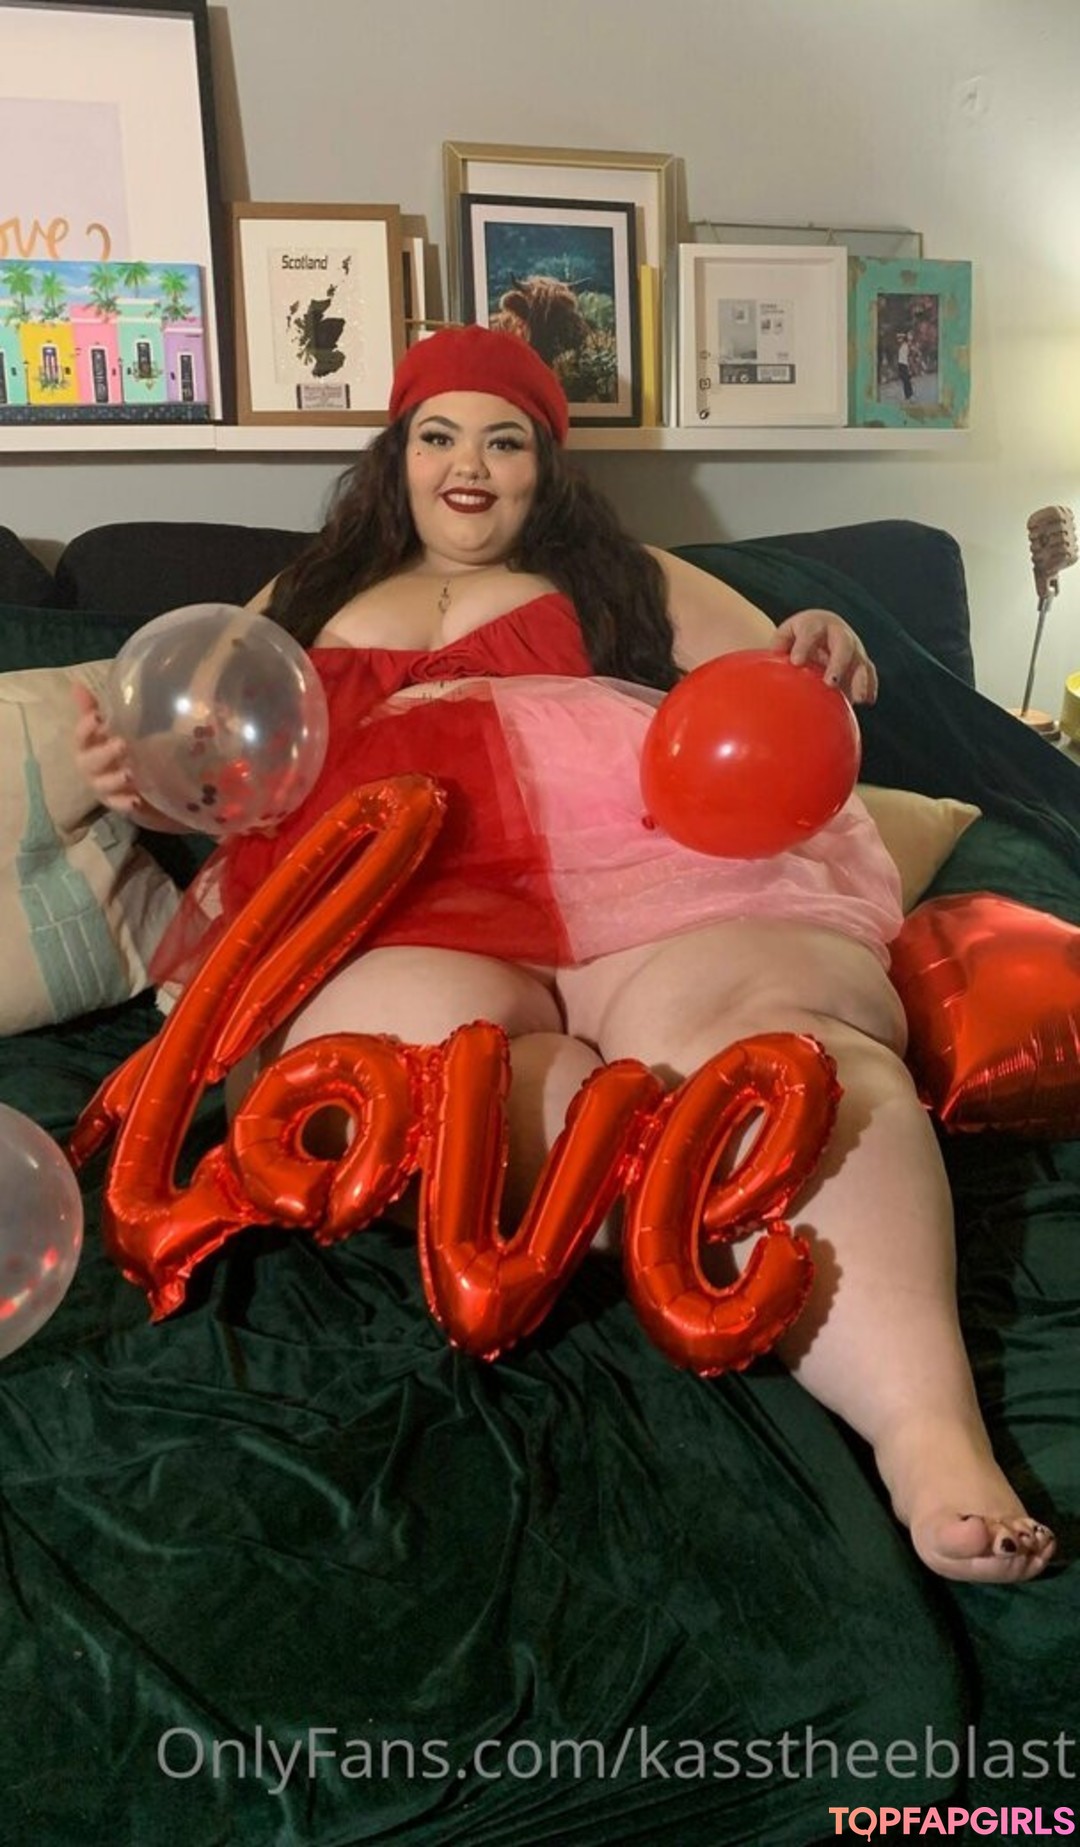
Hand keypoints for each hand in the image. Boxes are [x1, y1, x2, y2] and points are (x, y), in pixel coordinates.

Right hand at [72, 683, 180, 829]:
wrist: (119, 782)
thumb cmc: (108, 750)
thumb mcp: (103, 729)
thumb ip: (91, 708)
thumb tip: (76, 684)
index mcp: (86, 746)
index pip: (81, 735)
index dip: (87, 726)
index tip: (99, 716)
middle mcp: (89, 766)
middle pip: (90, 761)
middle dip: (104, 753)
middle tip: (122, 744)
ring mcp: (101, 786)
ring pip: (102, 785)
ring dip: (114, 779)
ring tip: (129, 773)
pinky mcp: (114, 802)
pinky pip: (117, 805)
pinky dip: (124, 804)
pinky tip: (135, 800)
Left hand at [772, 609, 877, 704]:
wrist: (819, 628)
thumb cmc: (794, 638)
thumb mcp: (784, 638)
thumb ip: (776, 648)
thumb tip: (764, 664)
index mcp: (814, 624)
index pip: (810, 632)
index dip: (804, 646)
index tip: (796, 662)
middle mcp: (838, 633)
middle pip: (843, 645)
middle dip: (838, 663)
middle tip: (830, 683)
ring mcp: (852, 647)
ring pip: (860, 661)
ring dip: (860, 679)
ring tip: (857, 699)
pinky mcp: (860, 662)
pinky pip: (868, 673)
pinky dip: (868, 686)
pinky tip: (866, 702)